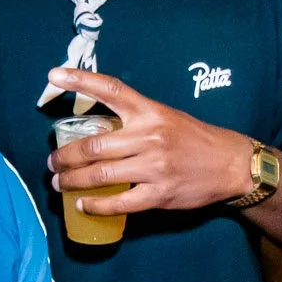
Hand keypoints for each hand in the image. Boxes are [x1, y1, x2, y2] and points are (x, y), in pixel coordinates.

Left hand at [45, 68, 256, 213]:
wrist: (230, 164)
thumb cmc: (194, 138)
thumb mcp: (165, 117)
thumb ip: (134, 119)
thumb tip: (94, 128)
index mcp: (150, 111)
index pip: (111, 89)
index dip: (81, 80)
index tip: (54, 75)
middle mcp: (149, 136)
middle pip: (93, 146)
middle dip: (65, 157)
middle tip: (51, 163)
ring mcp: (154, 167)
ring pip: (100, 175)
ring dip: (73, 181)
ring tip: (59, 183)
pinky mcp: (160, 194)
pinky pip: (120, 202)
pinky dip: (96, 205)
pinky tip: (83, 204)